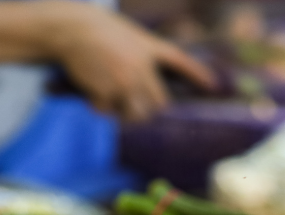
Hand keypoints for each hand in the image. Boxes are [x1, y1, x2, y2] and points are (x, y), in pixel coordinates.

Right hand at [47, 3, 213, 121]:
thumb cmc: (96, 31)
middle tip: (131, 106)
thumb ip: (141, 57)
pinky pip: (108, 111)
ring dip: (125, 113)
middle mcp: (142, 67)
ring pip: (136, 114)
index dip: (198, 74)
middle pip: (158, 103)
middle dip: (147, 109)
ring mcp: (126, 81)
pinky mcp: (107, 92)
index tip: (213, 85)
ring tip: (111, 101)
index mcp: (148, 48)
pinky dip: (99, 107)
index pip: (180, 61)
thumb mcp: (127, 34)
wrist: (71, 29)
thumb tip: (143, 90)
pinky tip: (91, 91)